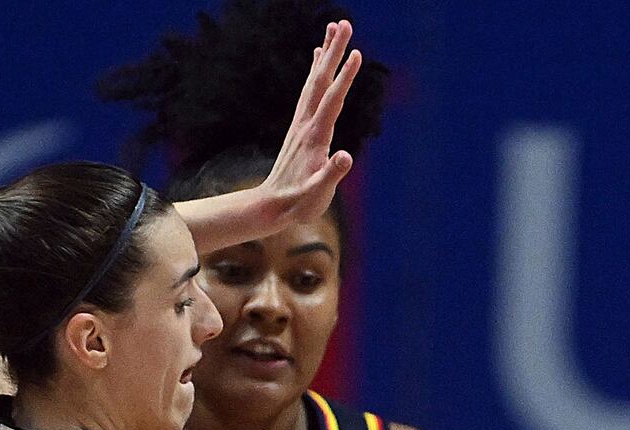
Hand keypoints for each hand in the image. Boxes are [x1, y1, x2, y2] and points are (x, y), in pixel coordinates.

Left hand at [249, 20, 362, 231]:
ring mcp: (302, 123)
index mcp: (316, 137)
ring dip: (325, 53)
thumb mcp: (318, 195)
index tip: (357, 53)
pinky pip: (309, 91)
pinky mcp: (300, 126)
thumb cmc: (299, 204)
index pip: (333, 101)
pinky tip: (317, 57)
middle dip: (334, 51)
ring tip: (334, 28)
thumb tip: (345, 157)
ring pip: (315, 80)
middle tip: (345, 23)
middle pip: (322, 80)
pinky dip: (315, 70)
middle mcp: (306, 124)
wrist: (272, 206)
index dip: (345, 78)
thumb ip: (332, 175)